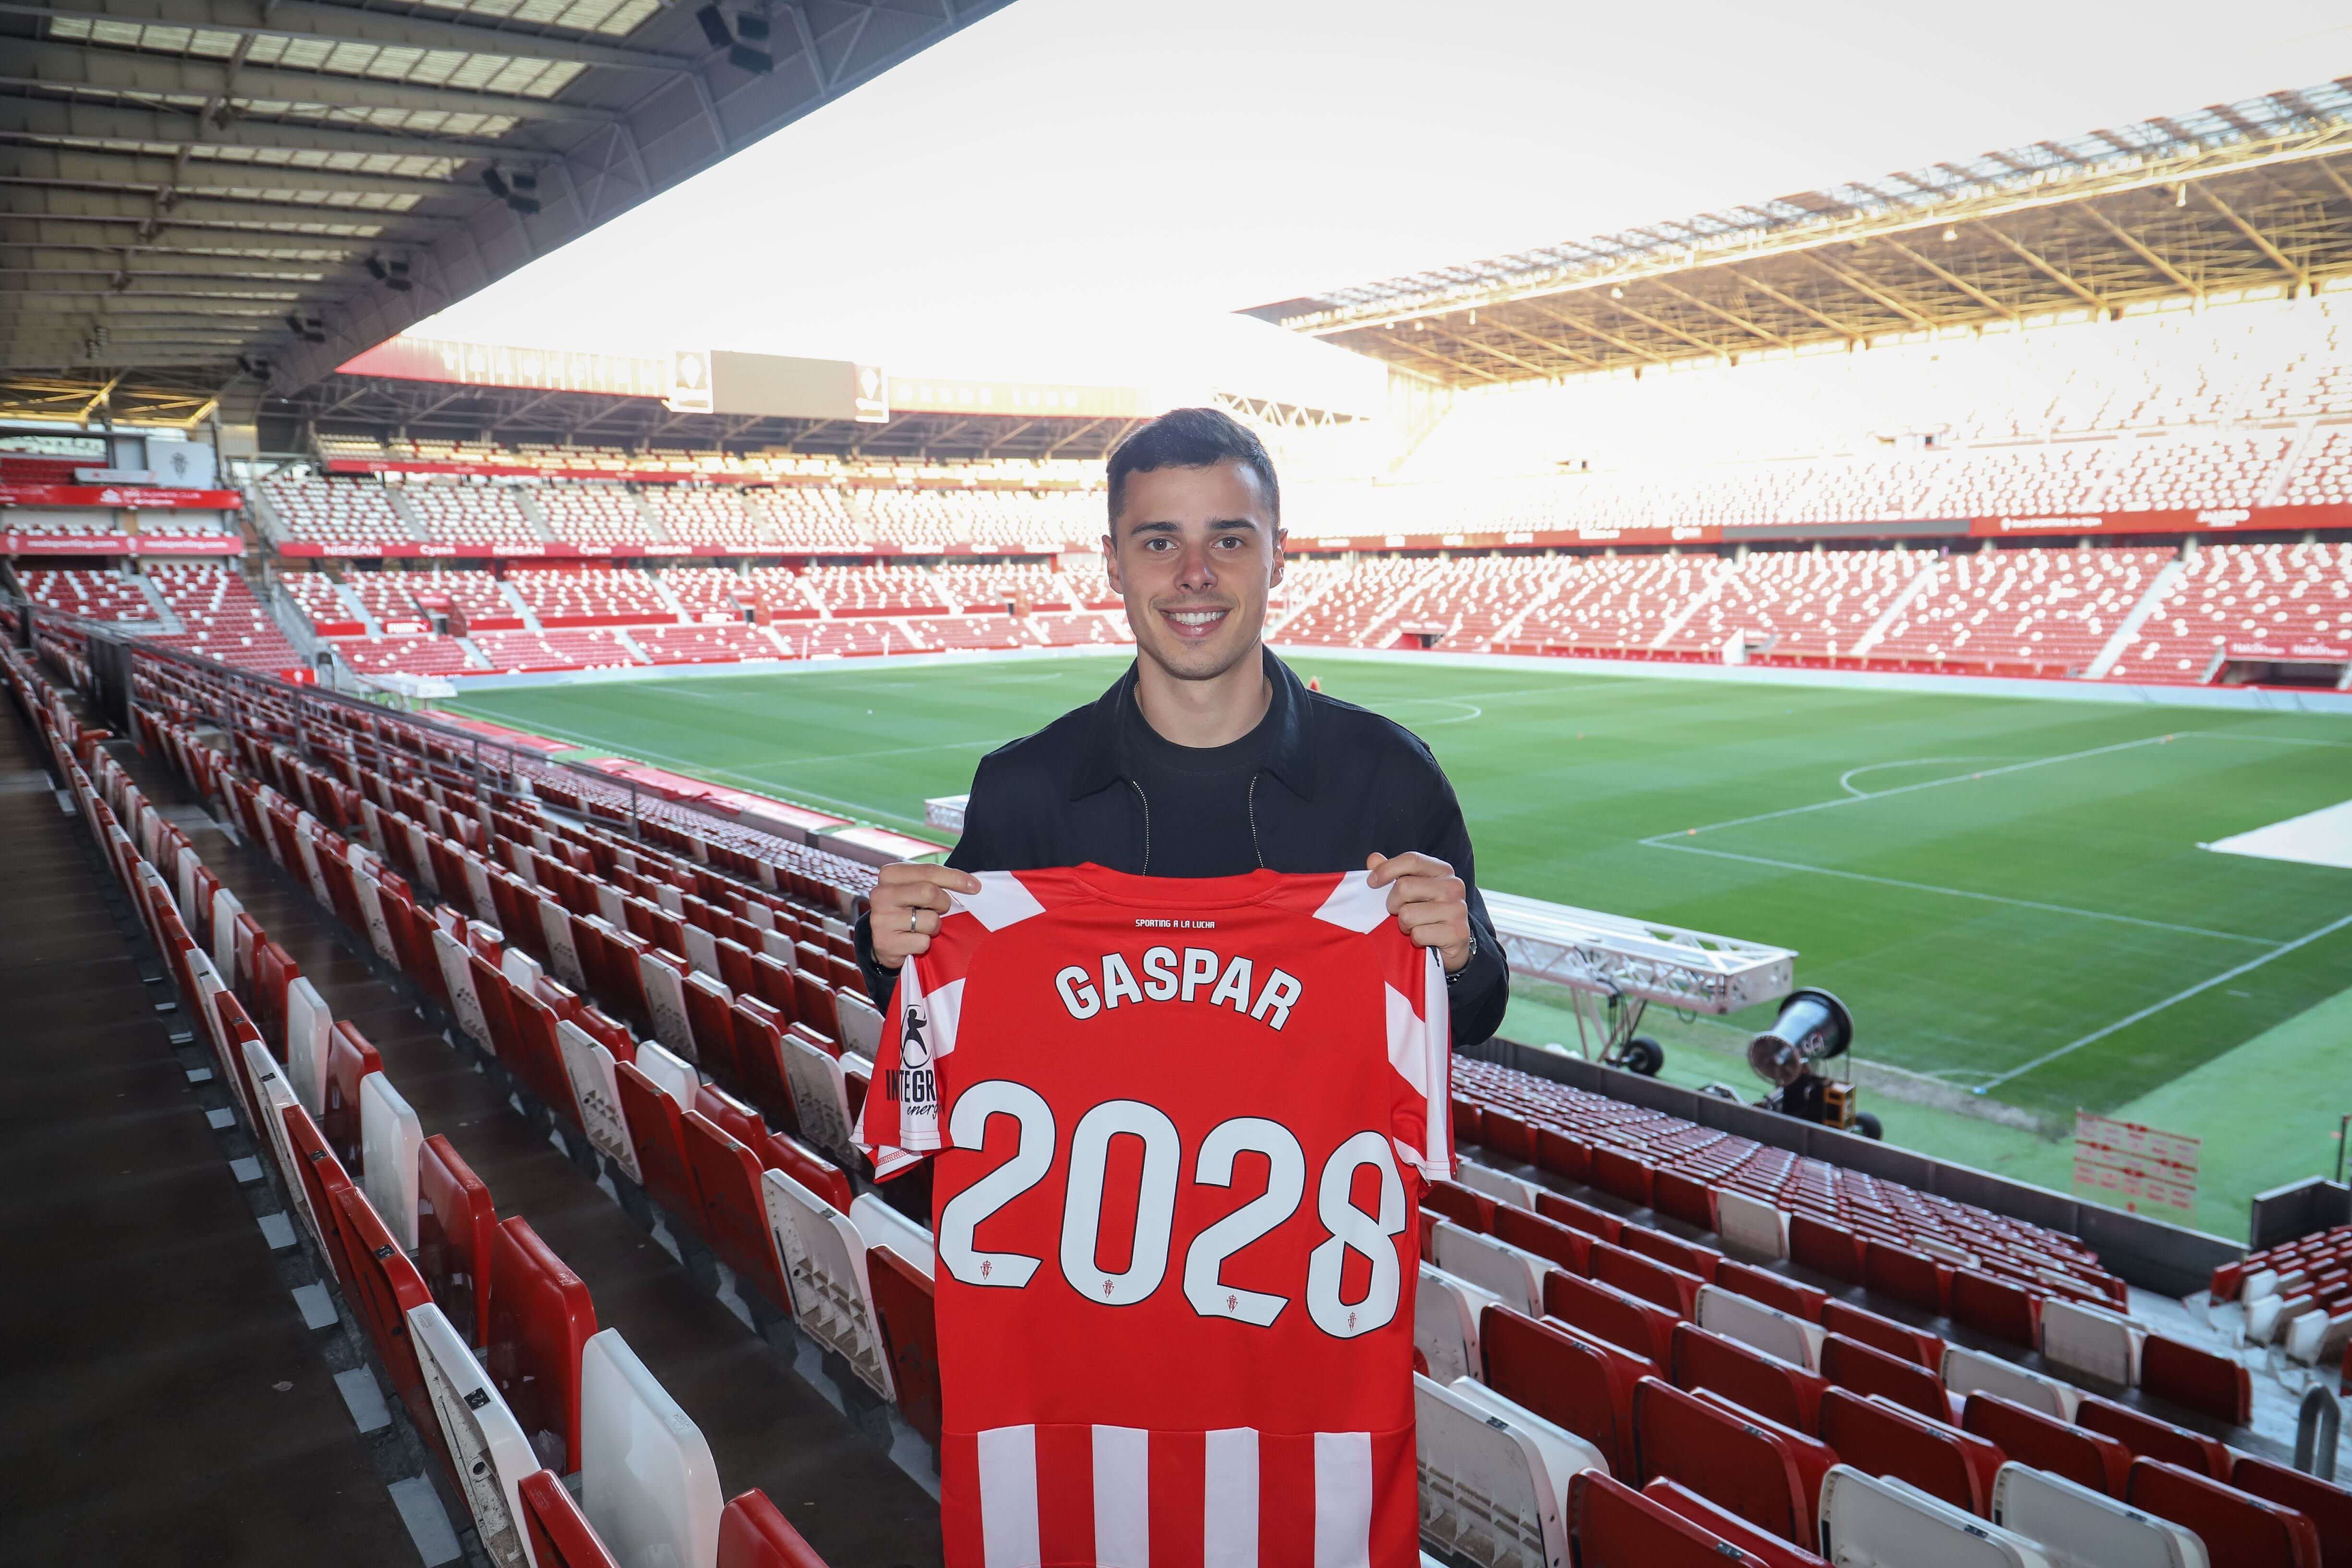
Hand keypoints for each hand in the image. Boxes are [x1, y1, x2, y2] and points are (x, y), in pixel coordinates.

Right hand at [868, 861, 981, 970]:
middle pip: (929, 892)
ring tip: (923, 928)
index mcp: (889, 874)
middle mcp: (881, 894)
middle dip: (944, 904)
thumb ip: (934, 883)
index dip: (955, 878)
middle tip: (941, 910)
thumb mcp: (915, 890)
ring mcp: (881, 919)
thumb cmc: (907, 910)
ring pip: (930, 920)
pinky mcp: (884, 943)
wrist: (883, 942)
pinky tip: (913, 942)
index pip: (928, 871)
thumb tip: (972, 885)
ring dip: (934, 927)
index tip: (975, 887)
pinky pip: (923, 942)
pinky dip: (925, 944)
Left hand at [1366, 851, 1472, 972]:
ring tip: (1415, 925)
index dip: (1387, 869)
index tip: (1371, 882)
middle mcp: (1453, 886)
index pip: (1411, 860)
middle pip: (1404, 887)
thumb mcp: (1411, 889)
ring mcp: (1457, 909)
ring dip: (1404, 924)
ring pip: (1407, 914)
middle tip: (1400, 912)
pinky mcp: (1457, 932)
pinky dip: (1415, 939)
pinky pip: (1418, 934)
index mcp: (1443, 870)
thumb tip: (1373, 859)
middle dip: (1393, 904)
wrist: (1454, 941)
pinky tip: (1426, 938)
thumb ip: (1392, 873)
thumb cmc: (1428, 911)